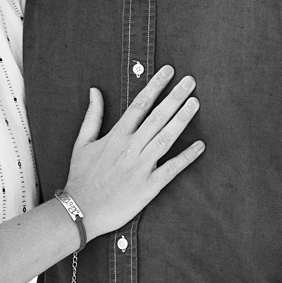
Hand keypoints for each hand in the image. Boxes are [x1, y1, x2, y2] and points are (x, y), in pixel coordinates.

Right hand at [60, 66, 203, 239]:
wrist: (81, 210)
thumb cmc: (81, 177)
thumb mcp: (81, 143)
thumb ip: (92, 116)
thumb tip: (94, 91)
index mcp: (116, 136)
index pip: (139, 105)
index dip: (155, 86)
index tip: (169, 72)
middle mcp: (130, 148)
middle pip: (157, 117)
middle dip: (175, 97)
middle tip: (191, 81)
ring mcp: (141, 166)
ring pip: (166, 137)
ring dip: (182, 119)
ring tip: (196, 103)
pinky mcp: (149, 186)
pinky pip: (172, 168)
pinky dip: (187, 157)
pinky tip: (201, 145)